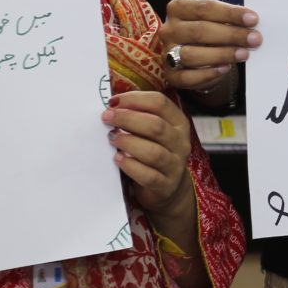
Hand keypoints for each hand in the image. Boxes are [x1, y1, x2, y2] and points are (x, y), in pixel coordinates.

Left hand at [103, 91, 193, 217]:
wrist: (167, 188)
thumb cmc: (154, 152)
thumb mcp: (152, 132)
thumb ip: (139, 117)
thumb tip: (113, 105)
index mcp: (178, 123)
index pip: (160, 103)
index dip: (135, 99)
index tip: (113, 102)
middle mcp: (180, 143)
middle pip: (156, 126)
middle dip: (127, 119)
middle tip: (107, 118)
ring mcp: (175, 165)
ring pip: (153, 152)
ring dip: (129, 142)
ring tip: (112, 139)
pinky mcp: (165, 186)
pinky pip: (149, 176)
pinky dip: (131, 166)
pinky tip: (118, 159)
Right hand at [159, 0, 259, 96]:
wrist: (199, 57)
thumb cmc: (212, 31)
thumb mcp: (218, 19)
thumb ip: (230, 19)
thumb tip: (253, 22)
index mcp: (179, 7)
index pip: (205, 8)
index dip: (230, 13)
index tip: (253, 19)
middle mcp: (170, 29)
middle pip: (199, 31)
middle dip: (231, 35)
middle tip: (254, 39)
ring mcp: (167, 52)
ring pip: (191, 54)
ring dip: (221, 54)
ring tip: (244, 54)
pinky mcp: (170, 75)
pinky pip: (187, 77)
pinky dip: (208, 74)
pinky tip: (225, 68)